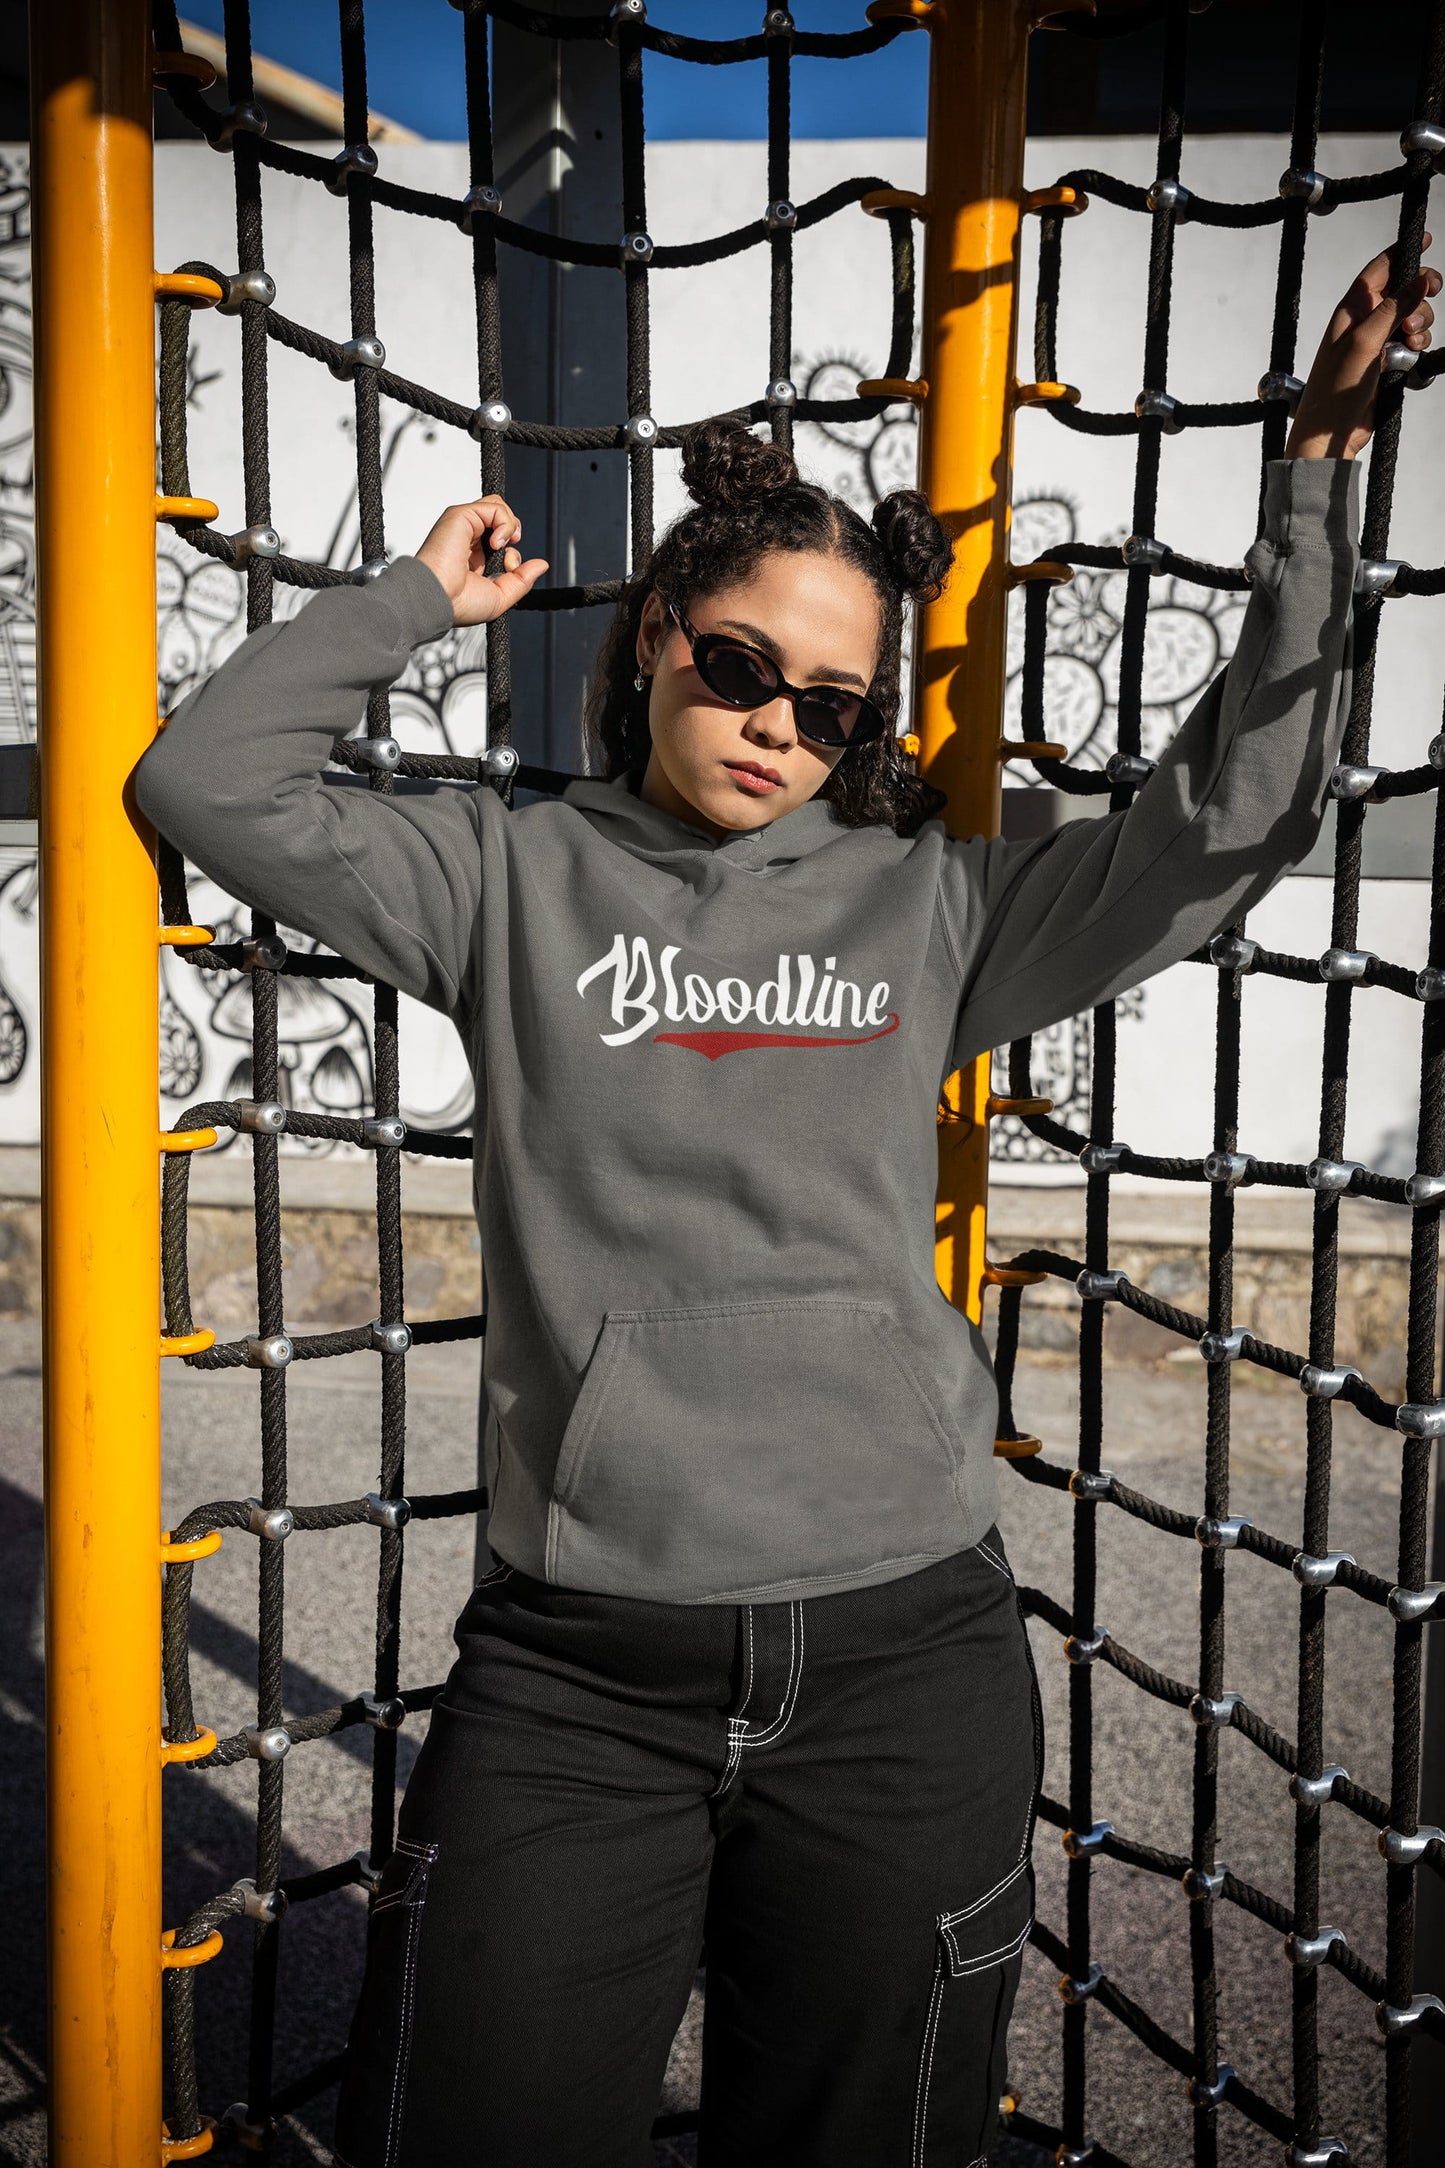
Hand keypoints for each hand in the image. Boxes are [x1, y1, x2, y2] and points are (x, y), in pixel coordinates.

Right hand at [414, 495, 547, 624]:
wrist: (438, 600)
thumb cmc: (458, 603)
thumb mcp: (501, 596)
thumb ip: (522, 579)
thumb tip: (542, 564)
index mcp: (474, 557)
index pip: (502, 539)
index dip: (513, 553)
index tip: (509, 569)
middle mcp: (468, 539)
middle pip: (500, 518)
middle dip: (513, 534)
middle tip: (508, 558)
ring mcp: (464, 525)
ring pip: (498, 506)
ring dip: (510, 526)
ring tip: (502, 546)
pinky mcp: (460, 515)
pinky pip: (494, 506)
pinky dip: (504, 523)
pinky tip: (497, 543)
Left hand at [1286, 235, 1438, 459]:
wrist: (1331, 434)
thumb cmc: (1335, 389)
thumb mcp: (1364, 342)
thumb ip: (1393, 308)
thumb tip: (1419, 280)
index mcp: (1350, 311)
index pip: (1378, 270)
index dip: (1401, 253)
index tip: (1427, 240)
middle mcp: (1363, 323)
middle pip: (1403, 292)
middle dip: (1419, 295)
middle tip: (1428, 300)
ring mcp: (1376, 343)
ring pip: (1412, 318)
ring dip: (1420, 325)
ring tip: (1410, 343)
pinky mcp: (1386, 363)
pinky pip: (1411, 344)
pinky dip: (1418, 346)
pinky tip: (1412, 356)